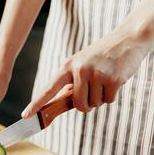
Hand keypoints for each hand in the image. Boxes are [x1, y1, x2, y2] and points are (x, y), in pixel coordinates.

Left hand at [22, 30, 146, 117]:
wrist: (128, 38)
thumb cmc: (101, 56)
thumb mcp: (81, 64)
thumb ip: (71, 83)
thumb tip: (61, 105)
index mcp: (67, 66)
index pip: (48, 88)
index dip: (36, 103)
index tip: (26, 115)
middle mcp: (79, 69)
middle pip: (78, 104)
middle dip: (87, 104)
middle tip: (94, 90)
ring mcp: (95, 74)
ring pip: (94, 104)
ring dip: (101, 97)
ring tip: (105, 79)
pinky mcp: (112, 79)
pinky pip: (108, 100)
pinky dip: (112, 95)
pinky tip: (115, 78)